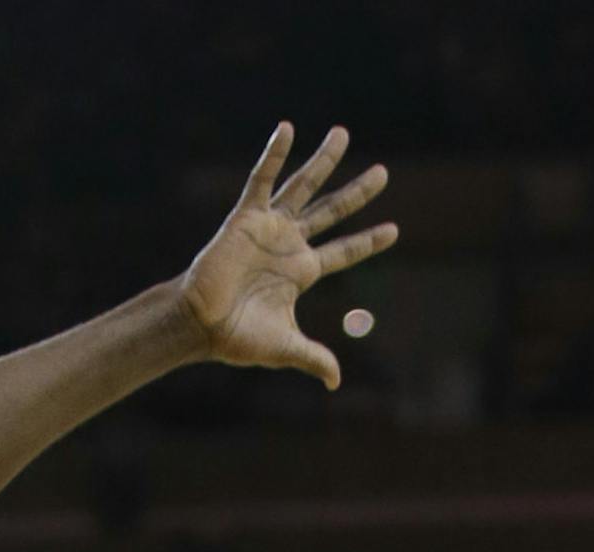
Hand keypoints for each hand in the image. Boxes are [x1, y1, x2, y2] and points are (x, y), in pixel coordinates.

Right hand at [180, 124, 396, 392]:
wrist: (200, 325)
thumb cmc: (237, 338)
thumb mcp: (284, 347)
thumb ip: (313, 357)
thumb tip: (335, 381)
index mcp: (301, 272)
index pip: (343, 252)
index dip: (367, 241)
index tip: (393, 231)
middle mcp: (289, 244)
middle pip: (332, 211)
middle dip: (357, 193)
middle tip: (383, 174)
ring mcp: (269, 227)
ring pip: (303, 186)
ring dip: (324, 161)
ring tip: (343, 134)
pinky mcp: (246, 217)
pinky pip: (262, 180)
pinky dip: (274, 154)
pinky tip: (287, 129)